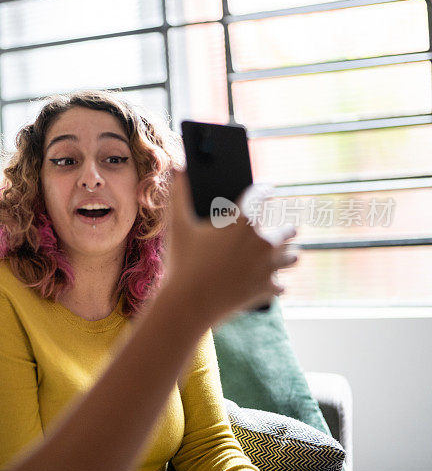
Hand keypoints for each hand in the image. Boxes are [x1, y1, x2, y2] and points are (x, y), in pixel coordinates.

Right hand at [161, 170, 297, 323]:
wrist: (189, 304)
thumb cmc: (183, 262)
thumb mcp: (178, 226)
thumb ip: (178, 193)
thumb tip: (177, 166)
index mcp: (244, 222)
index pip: (261, 195)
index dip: (264, 189)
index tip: (267, 188)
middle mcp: (264, 242)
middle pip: (287, 228)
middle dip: (285, 226)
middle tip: (284, 226)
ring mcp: (270, 267)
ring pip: (293, 256)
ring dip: (289, 253)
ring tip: (285, 253)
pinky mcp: (269, 289)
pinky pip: (282, 285)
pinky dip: (276, 283)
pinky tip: (272, 283)